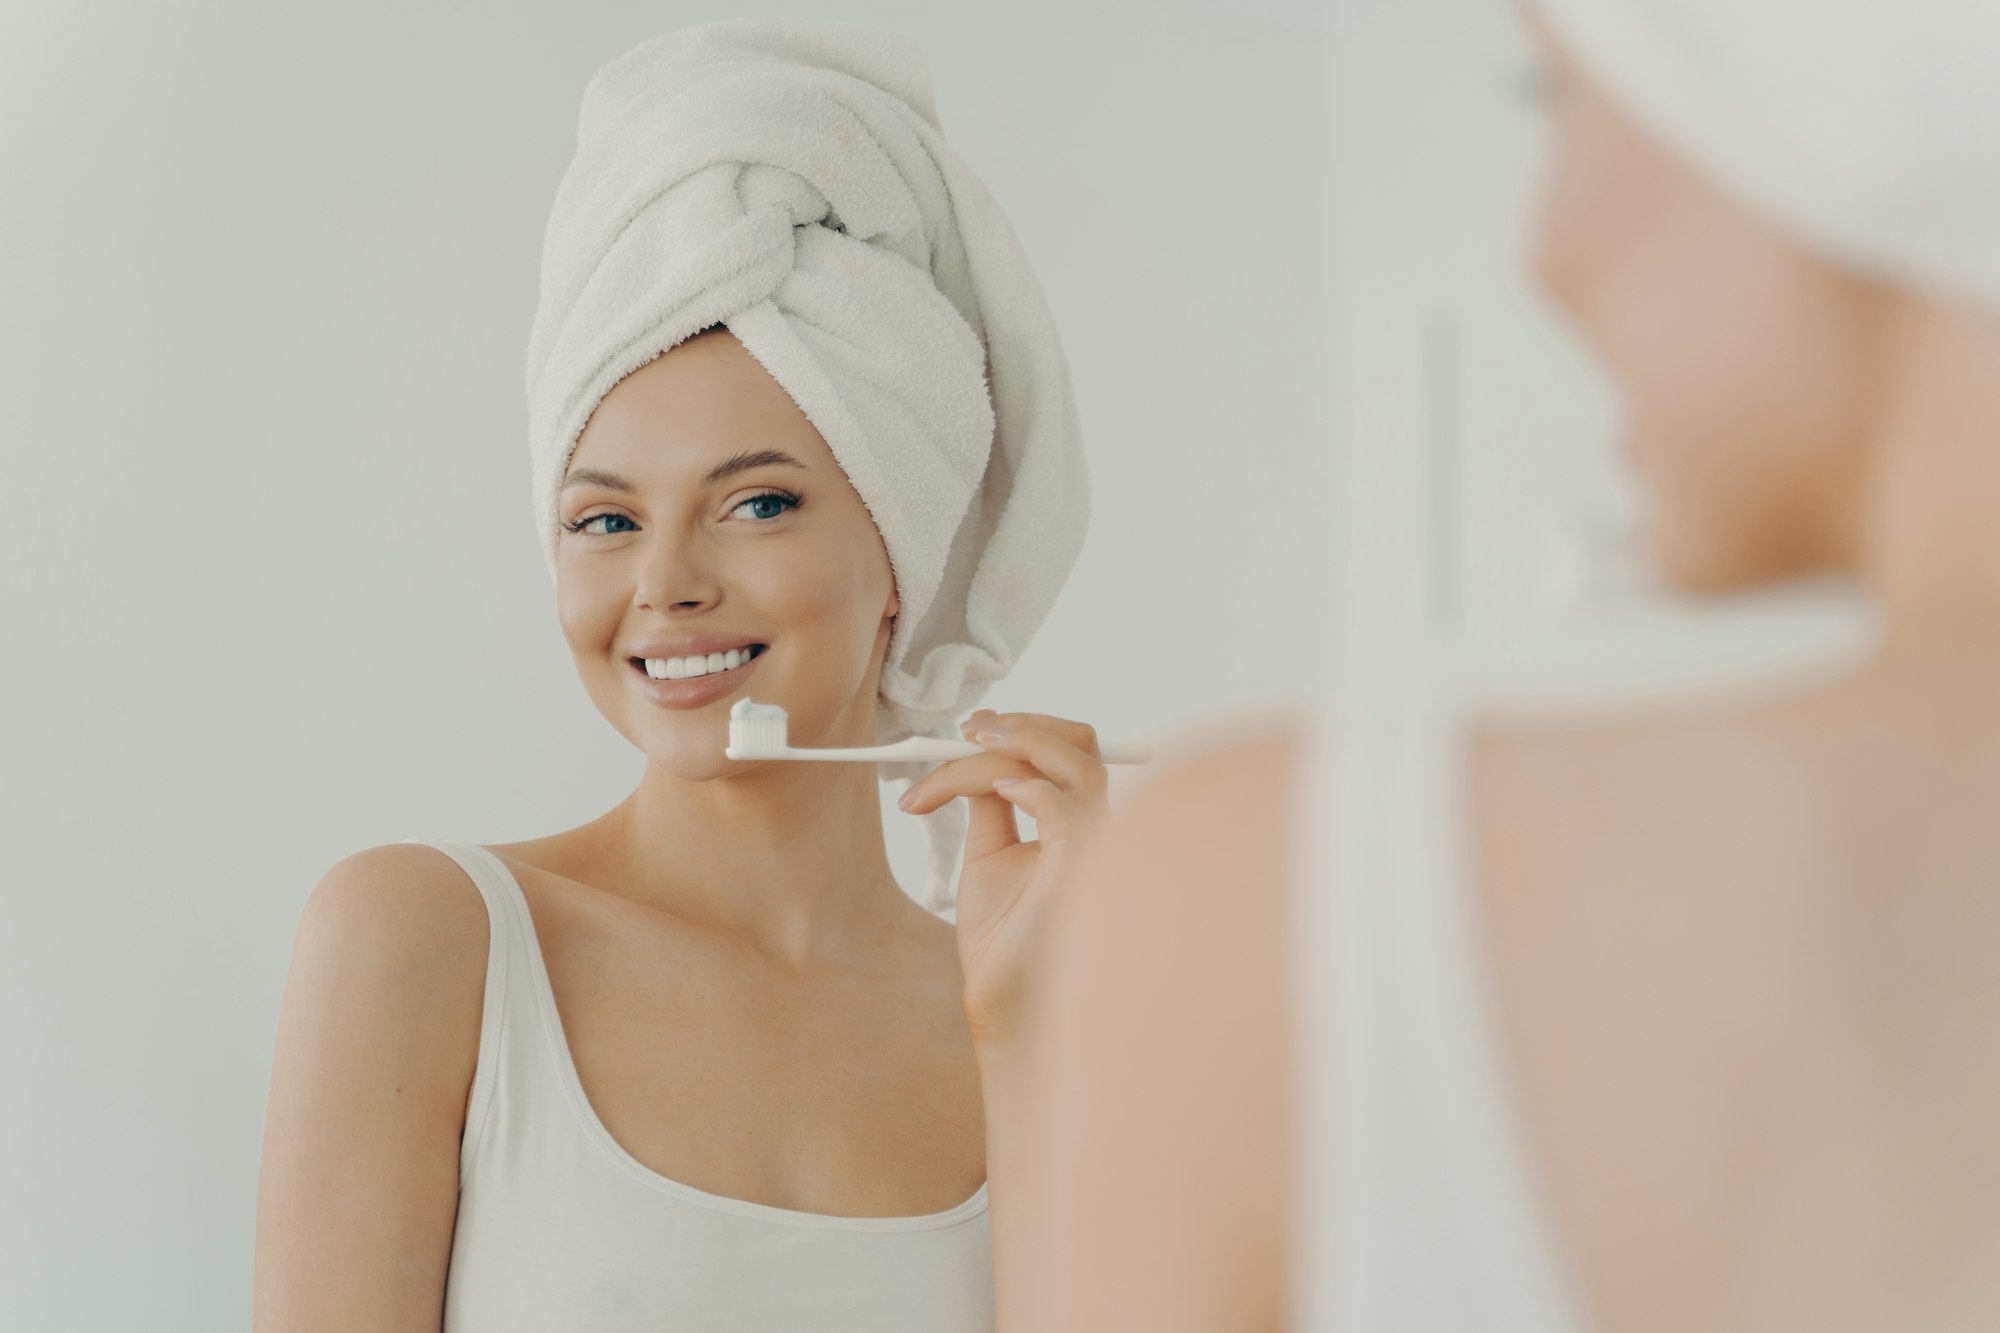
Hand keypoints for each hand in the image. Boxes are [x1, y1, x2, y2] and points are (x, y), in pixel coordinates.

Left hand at [896, 709, 1112, 1050]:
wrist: (1001, 997)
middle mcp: (1098, 830)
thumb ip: (991, 805)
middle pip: (1083, 743)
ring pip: (1079, 765)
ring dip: (1020, 743)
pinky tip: (996, 792)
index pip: (1066, 751)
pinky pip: (1067, 810)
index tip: (967, 728)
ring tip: (969, 746)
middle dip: (1022, 724)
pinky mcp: (1082, 873)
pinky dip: (1028, 788)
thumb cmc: (1002, 938)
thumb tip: (974, 758)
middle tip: (967, 730)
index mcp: (1079, 823)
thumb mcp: (989, 854)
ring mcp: (1097, 850)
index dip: (1020, 728)